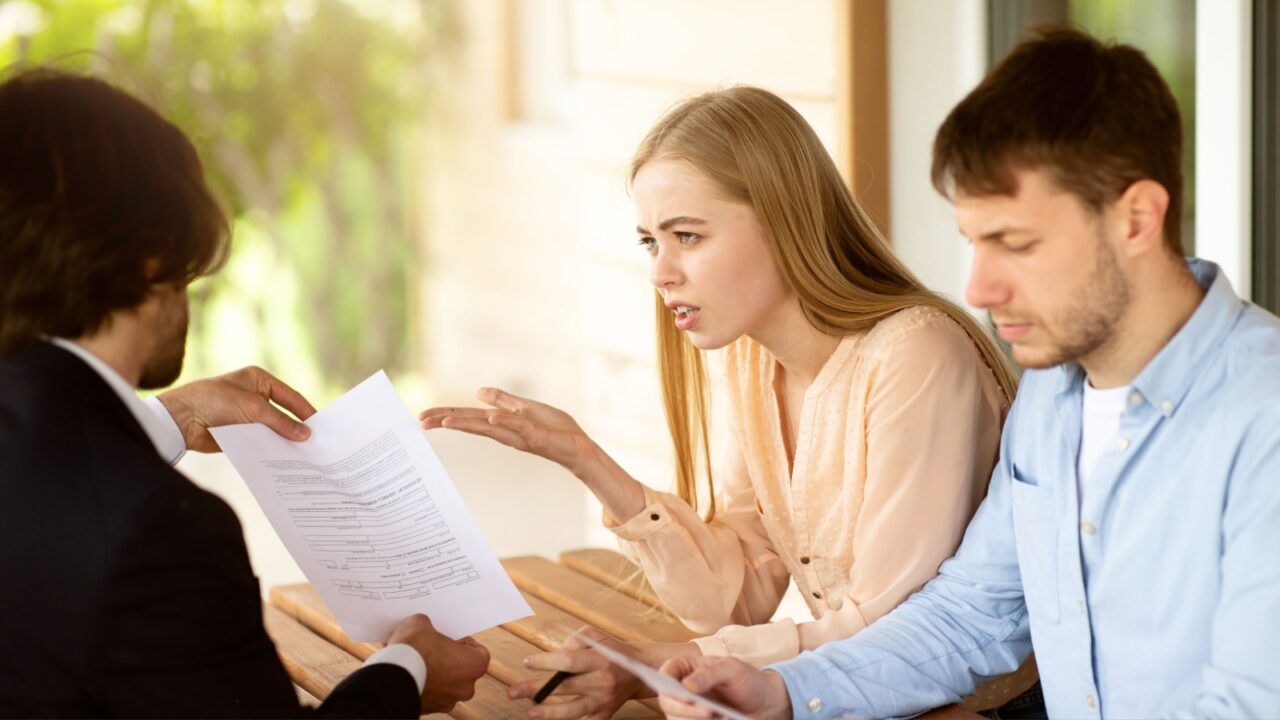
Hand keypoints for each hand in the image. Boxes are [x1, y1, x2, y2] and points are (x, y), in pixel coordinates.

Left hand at [156, 366, 315, 451]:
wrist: (180, 420)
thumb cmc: (215, 401)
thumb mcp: (254, 408)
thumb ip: (281, 422)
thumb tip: (306, 434)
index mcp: (259, 381)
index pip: (290, 397)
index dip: (306, 411)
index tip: (321, 426)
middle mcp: (255, 397)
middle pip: (283, 414)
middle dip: (296, 429)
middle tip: (316, 444)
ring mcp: (247, 416)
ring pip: (272, 430)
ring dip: (283, 441)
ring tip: (304, 456)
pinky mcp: (239, 433)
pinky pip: (260, 442)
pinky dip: (270, 450)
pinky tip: (283, 460)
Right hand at [387, 614, 490, 713]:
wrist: (391, 679)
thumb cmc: (414, 650)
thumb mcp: (420, 623)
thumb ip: (427, 625)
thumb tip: (422, 627)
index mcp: (474, 665)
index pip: (478, 651)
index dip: (464, 641)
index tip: (451, 636)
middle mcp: (465, 687)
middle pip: (459, 668)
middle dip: (444, 656)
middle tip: (429, 645)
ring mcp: (446, 701)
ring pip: (442, 682)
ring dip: (430, 671)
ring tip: (411, 656)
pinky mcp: (427, 709)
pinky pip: (426, 691)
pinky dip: (418, 681)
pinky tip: (404, 669)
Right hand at [421, 388, 647, 520]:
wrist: (580, 446)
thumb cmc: (557, 429)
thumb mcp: (527, 409)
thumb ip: (504, 400)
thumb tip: (479, 391)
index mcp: (502, 423)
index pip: (469, 418)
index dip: (447, 415)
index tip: (424, 416)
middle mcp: (506, 432)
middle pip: (471, 424)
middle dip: (447, 421)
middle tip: (421, 421)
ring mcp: (520, 436)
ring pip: (488, 428)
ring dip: (466, 424)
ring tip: (445, 420)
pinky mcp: (537, 438)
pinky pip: (518, 428)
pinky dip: (503, 423)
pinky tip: (489, 419)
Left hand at [506, 627, 662, 719]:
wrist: (640, 671)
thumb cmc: (611, 651)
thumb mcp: (595, 636)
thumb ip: (574, 641)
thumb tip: (552, 658)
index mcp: (599, 659)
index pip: (568, 661)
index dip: (545, 662)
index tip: (526, 662)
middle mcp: (602, 682)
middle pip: (564, 687)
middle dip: (536, 689)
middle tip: (513, 691)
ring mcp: (603, 702)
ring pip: (573, 710)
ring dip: (549, 713)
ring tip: (531, 712)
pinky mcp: (604, 715)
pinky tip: (549, 719)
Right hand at [657, 657, 791, 719]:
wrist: (764, 703)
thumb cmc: (746, 680)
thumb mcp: (732, 669)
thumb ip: (710, 674)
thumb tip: (687, 686)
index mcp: (685, 669)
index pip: (665, 674)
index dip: (667, 684)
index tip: (683, 693)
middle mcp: (681, 691)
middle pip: (667, 703)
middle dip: (686, 710)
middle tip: (709, 712)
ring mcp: (687, 711)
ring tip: (724, 718)